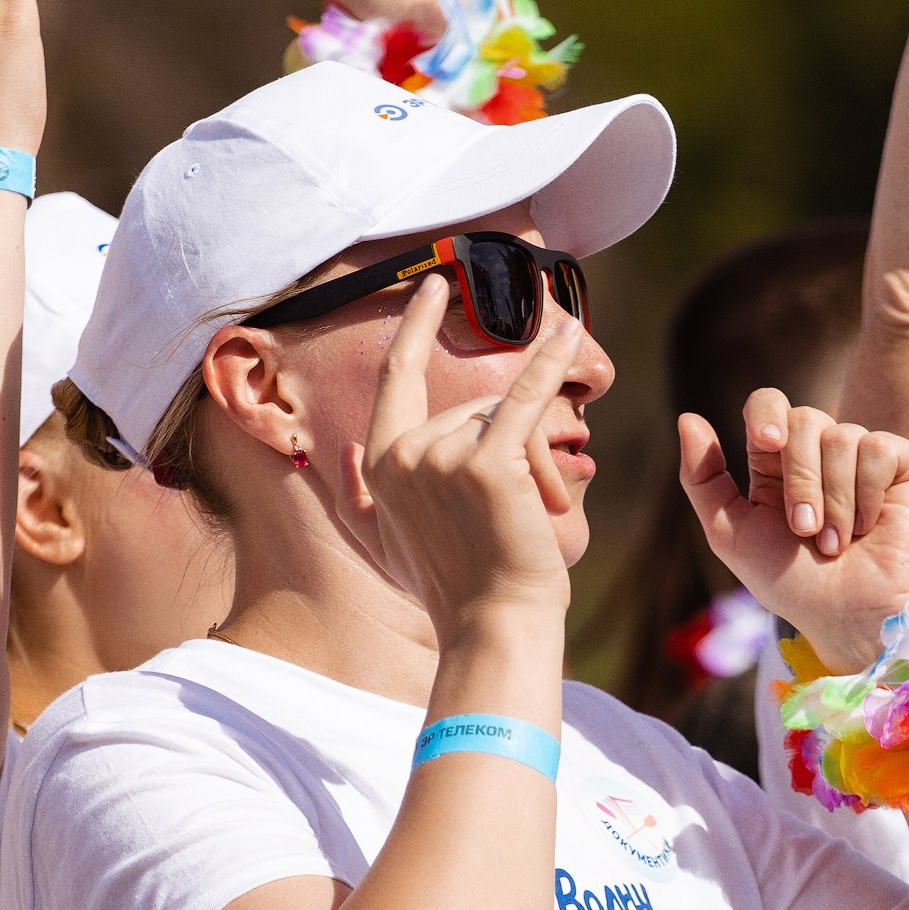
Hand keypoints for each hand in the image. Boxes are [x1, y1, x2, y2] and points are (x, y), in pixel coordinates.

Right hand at [350, 279, 577, 633]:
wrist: (493, 625)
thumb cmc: (451, 590)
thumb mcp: (387, 544)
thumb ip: (357, 496)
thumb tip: (339, 452)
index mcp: (379, 465)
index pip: (395, 378)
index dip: (414, 326)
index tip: (432, 285)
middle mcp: (403, 454)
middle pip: (468, 405)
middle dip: (504, 443)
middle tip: (522, 509)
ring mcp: (444, 457)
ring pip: (500, 418)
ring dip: (530, 456)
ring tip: (536, 513)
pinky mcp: (491, 464)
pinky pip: (526, 401)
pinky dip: (550, 367)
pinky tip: (569, 335)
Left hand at [678, 391, 908, 671]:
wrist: (847, 615)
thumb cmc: (790, 582)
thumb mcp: (731, 534)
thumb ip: (703, 478)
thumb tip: (687, 418)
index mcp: (777, 460)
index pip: (767, 404)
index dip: (766, 415)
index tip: (767, 443)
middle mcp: (820, 451)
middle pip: (803, 418)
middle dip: (800, 480)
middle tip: (805, 530)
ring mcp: (862, 455)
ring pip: (841, 436)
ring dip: (833, 501)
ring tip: (836, 543)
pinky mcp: (903, 464)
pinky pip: (878, 449)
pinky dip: (867, 496)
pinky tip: (870, 527)